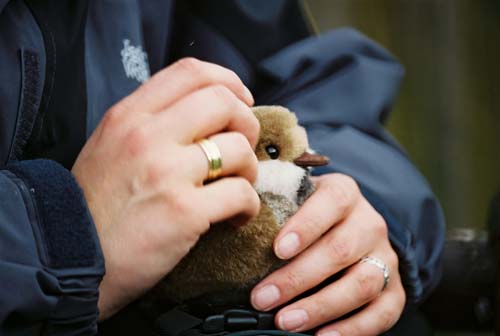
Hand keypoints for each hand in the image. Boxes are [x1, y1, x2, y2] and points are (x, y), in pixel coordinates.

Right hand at [72, 58, 260, 319]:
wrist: (71, 260)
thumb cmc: (95, 207)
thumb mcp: (108, 146)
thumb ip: (148, 123)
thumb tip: (200, 113)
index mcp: (128, 116)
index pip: (190, 72)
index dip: (228, 81)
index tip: (241, 100)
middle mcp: (146, 136)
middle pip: (222, 101)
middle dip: (246, 122)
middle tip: (242, 146)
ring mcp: (166, 172)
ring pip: (238, 148)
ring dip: (250, 169)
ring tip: (237, 187)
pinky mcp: (184, 212)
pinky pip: (241, 194)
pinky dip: (248, 206)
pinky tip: (236, 217)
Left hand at [250, 173, 405, 335]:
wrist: (350, 228)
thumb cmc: (309, 216)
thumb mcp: (295, 200)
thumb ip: (275, 206)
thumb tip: (235, 222)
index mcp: (344, 193)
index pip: (332, 203)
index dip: (306, 226)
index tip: (277, 250)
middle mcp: (370, 223)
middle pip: (341, 249)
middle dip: (298, 278)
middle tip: (262, 298)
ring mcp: (385, 258)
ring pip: (362, 283)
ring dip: (321, 306)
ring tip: (285, 321)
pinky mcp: (395, 290)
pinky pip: (382, 313)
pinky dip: (353, 328)